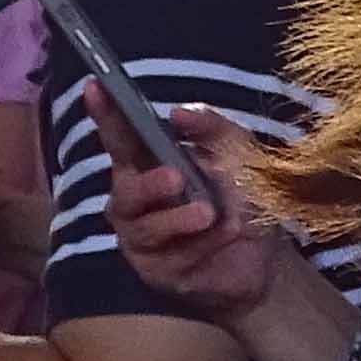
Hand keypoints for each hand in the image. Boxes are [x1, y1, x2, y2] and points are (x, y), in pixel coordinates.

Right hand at [103, 102, 278, 315]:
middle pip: (123, 192)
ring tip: (209, 214)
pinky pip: (170, 259)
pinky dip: (201, 245)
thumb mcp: (237, 152)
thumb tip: (176, 113)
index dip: (105, 115)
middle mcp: (136, 203)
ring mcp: (142, 240)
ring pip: (143, 229)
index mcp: (148, 166)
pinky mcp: (157, 272)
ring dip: (178, 219)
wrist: (265, 257)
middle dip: (147, 185)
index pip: (120, 139)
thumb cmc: (241, 198)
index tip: (95, 87)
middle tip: (176, 178)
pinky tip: (226, 235)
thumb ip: (210, 128)